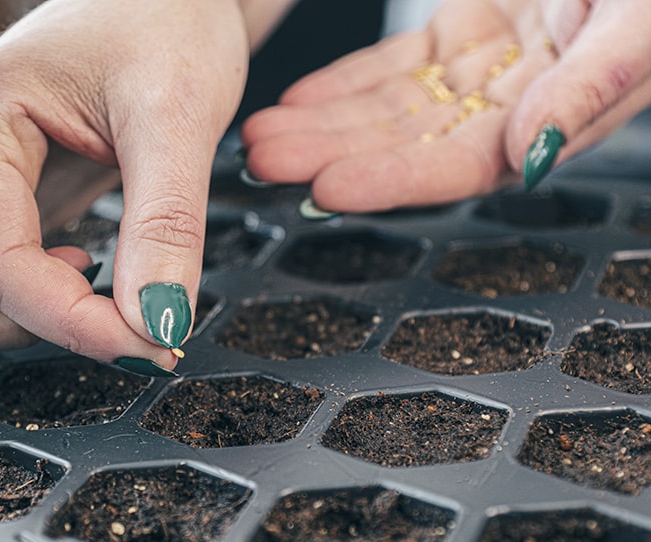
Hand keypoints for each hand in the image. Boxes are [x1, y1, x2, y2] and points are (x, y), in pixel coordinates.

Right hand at [0, 0, 249, 371]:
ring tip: (112, 301)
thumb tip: (158, 321)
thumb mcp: (176, 118)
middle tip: (120, 331)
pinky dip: (40, 298)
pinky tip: (95, 276)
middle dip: (24, 330)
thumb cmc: (165, 22)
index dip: (69, 322)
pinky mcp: (8, 193)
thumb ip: (165, 225)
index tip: (147, 343)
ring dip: (29, 319)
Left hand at [241, 0, 650, 211]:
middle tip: (265, 162)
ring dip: (321, 124)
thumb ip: (590, 90)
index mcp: (554, 119)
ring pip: (386, 110)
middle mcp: (507, 109)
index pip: (457, 167)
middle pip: (404, 146)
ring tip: (261, 135)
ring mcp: (479, 73)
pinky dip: (342, 85)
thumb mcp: (638, 23)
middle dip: (329, 154)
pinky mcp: (460, 34)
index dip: (389, 180)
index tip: (326, 185)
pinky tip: (299, 101)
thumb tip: (530, 157)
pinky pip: (392, 68)